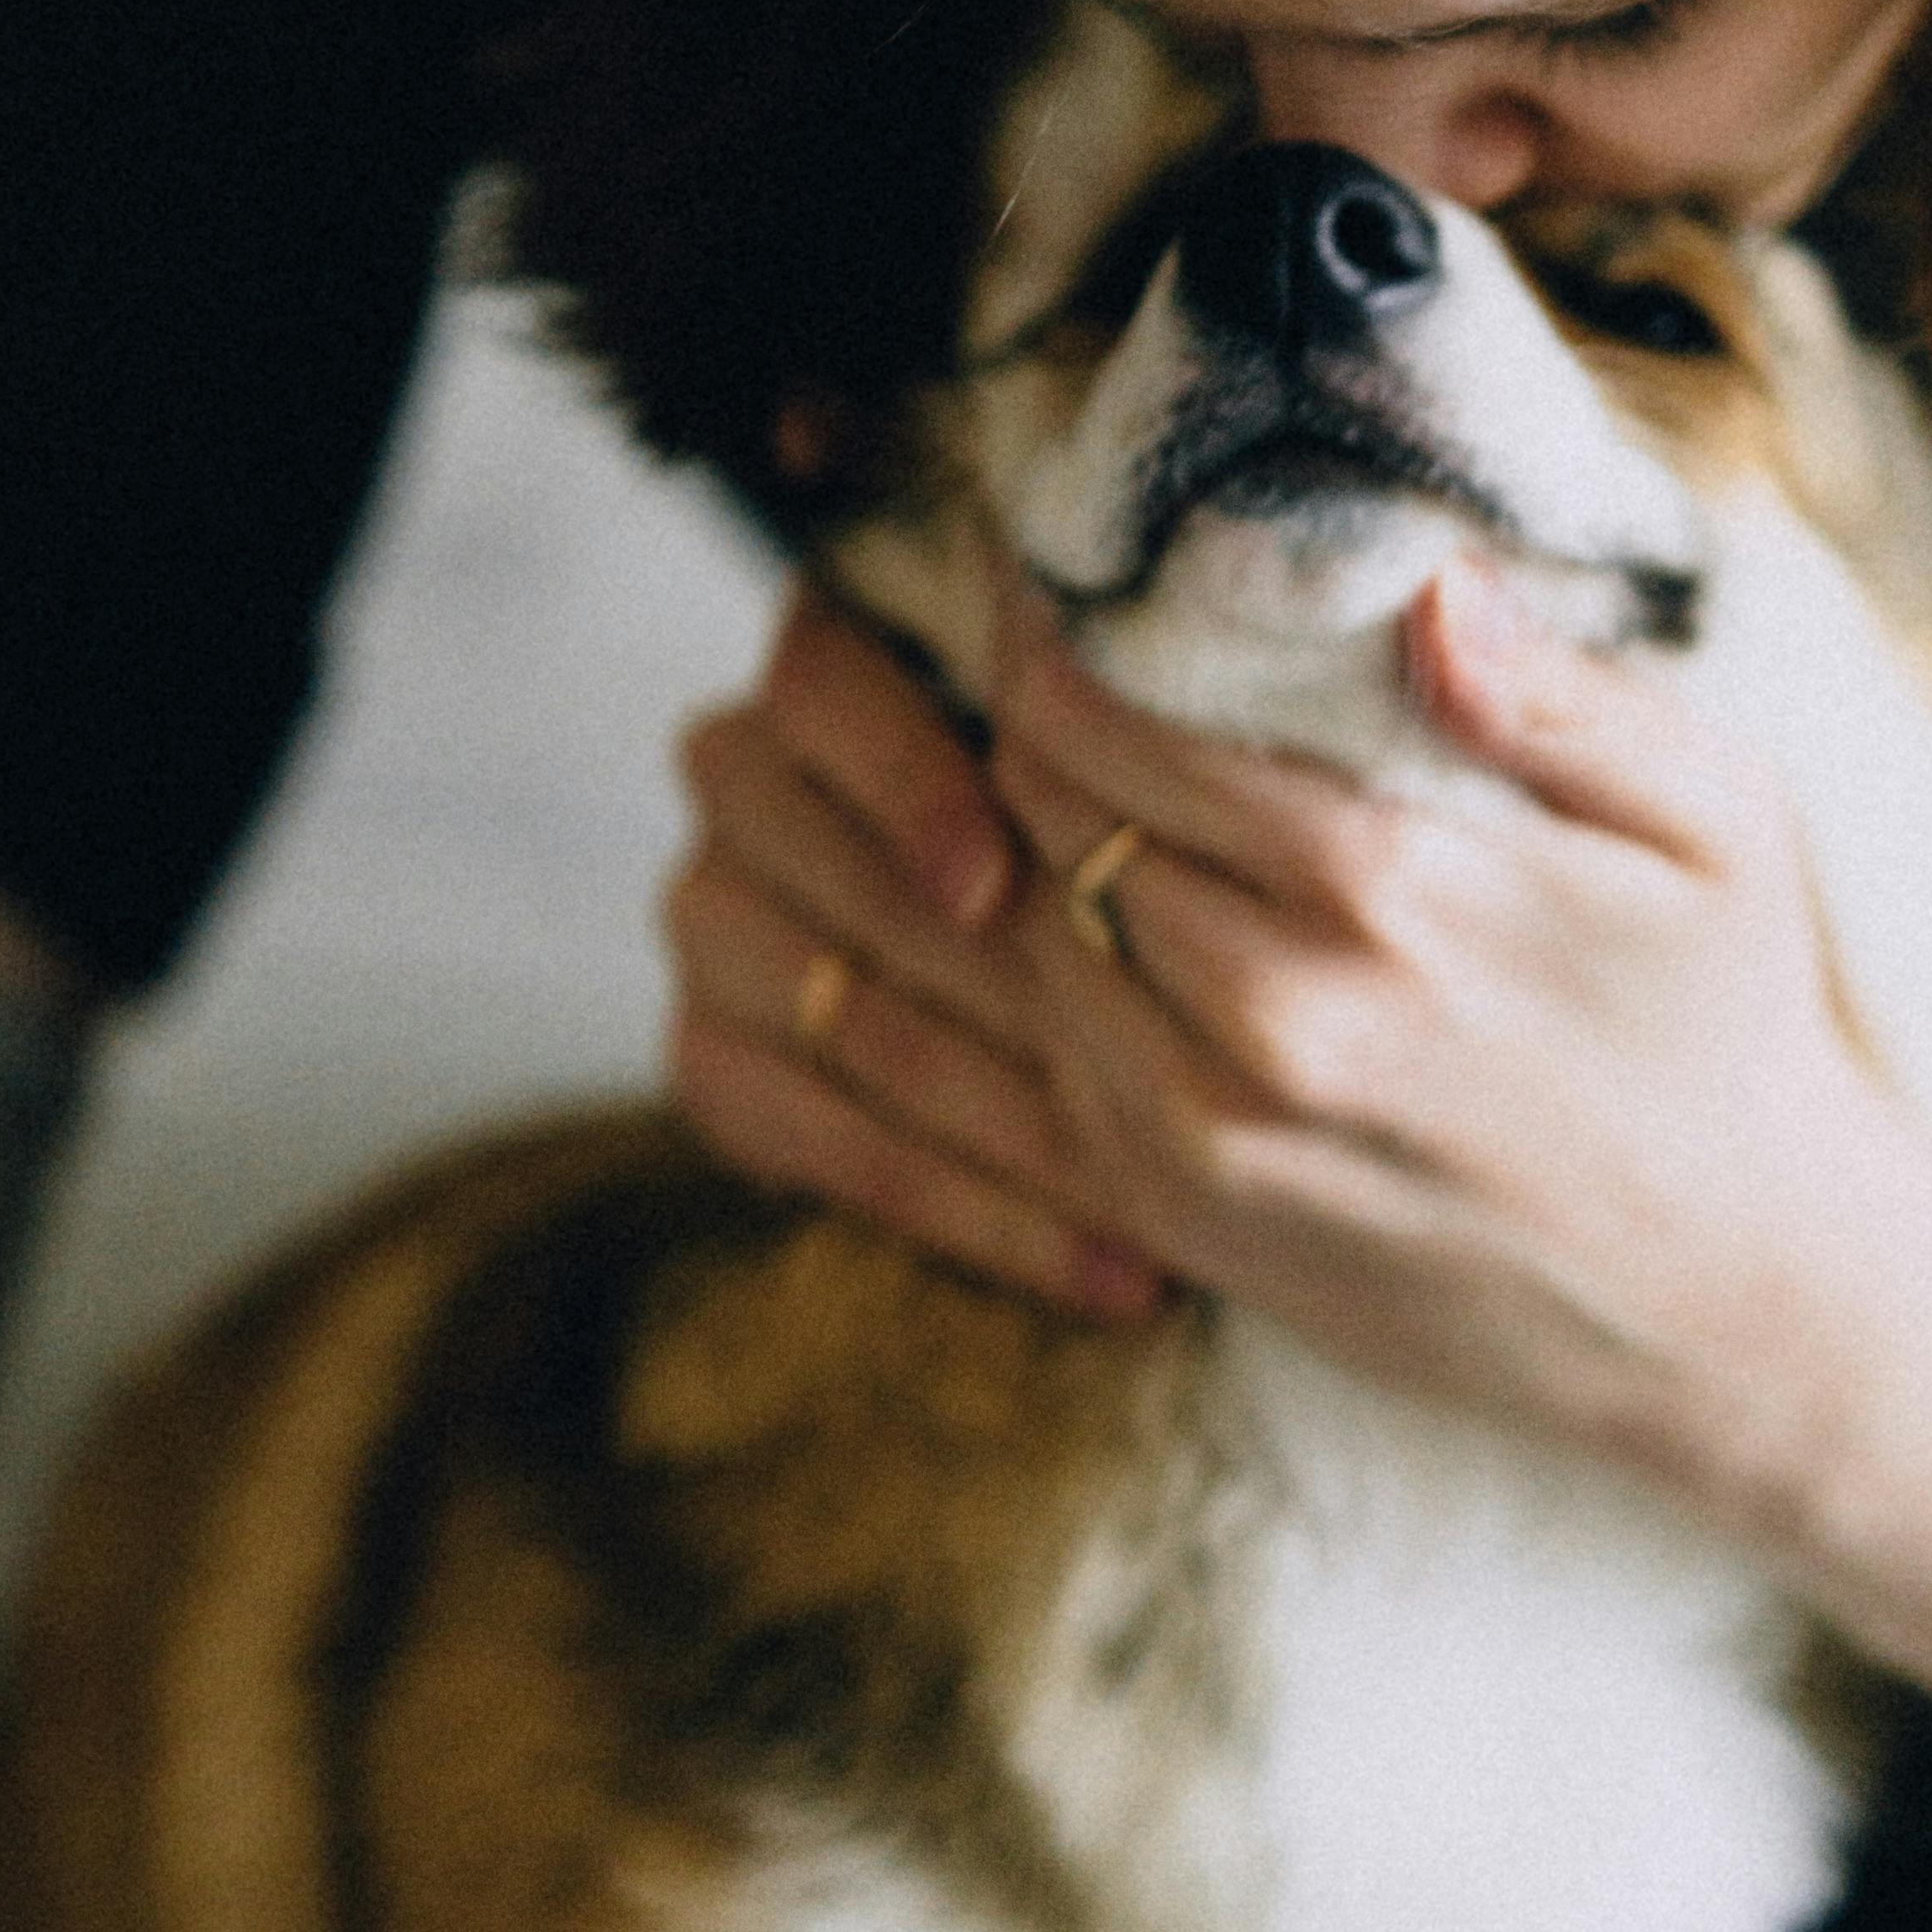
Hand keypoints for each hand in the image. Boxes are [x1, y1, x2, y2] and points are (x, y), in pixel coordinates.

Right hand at [664, 588, 1165, 1319]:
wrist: (1077, 984)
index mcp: (833, 662)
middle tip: (1149, 1066)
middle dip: (1009, 987)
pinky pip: (832, 1149)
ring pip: (855, 1027)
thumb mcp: (1124, 765)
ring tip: (1167, 1196)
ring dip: (1021, 1127)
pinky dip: (983, 1218)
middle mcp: (743, 771)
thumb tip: (1223, 691)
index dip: (906, 788)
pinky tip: (1110, 1269)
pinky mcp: (707, 1059)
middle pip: (843, 877)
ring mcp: (710, 917)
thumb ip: (1126, 728)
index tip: (995, 887)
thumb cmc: (1138, 841)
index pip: (822, 688)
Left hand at [988, 557, 1931, 1525]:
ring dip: (1027, 848)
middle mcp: (1275, 1015)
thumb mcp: (1717, 829)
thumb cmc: (1725, 1026)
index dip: (1052, 631)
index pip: (1118, 722)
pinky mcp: (1186, 1225)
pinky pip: (1046, 1061)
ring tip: (1065, 779)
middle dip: (1033, 722)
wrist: (1727, 1304)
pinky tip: (1101, 923)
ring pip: (1026, 938)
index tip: (1045, 572)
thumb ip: (1564, 700)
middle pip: (1050, 817)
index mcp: (1387, 887)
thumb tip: (1432, 592)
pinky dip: (1051, 976)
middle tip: (1046, 657)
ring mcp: (1213, 1136)